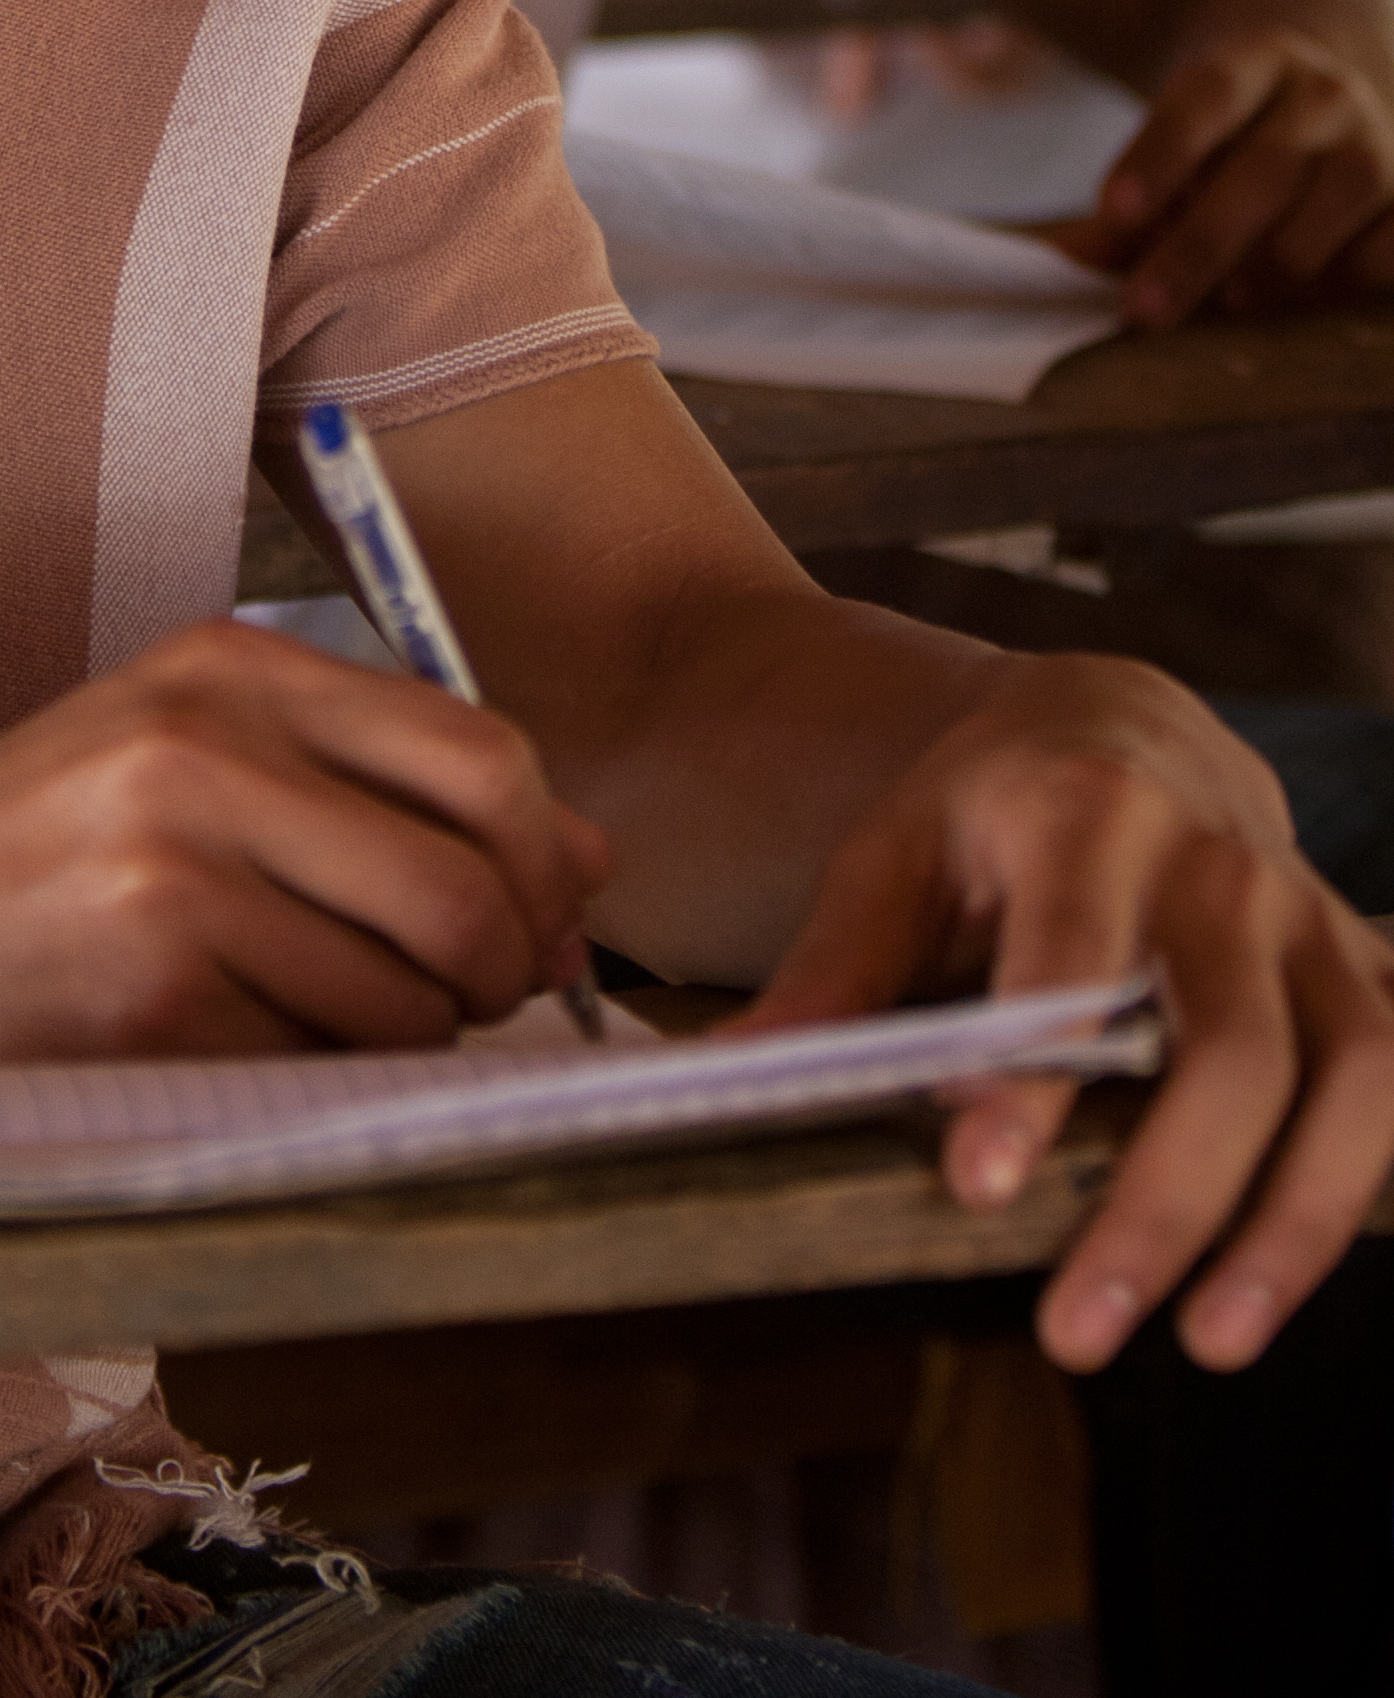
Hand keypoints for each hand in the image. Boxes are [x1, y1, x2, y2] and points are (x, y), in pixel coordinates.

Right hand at [0, 617, 610, 1060]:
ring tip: (312, 1021)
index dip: (543, 858)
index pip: (484, 753)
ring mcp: (177, 870)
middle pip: (474, 880)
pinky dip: (308, 1079)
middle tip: (468, 1002)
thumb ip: (376, 785)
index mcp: (231, 668)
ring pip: (409, 995)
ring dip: (401, 1040)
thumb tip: (589, 859)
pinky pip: (318, 1064)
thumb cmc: (33, 854)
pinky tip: (229, 1046)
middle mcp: (208, 748)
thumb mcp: (196, 760)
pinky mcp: (151, 994)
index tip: (535, 921)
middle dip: (504, 968)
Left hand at [732, 654, 1393, 1367]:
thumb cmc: (987, 805)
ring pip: (1343, 1078)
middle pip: (1226, 1049)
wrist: (1118, 721)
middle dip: (1160, 1202)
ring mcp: (1305, 913)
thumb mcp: (894, 853)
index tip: (978, 1182)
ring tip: (1206, 1344)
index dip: (1032, 1075)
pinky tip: (1281, 1285)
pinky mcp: (1359, 966)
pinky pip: (1389, 1088)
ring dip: (1287, 1225)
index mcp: (1088, 808)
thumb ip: (836, 966)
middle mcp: (1218, 859)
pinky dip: (1348, 1191)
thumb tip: (736, 1071)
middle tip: (1072, 1330)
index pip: (1072, 955)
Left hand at [1066, 24, 1393, 320]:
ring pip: (1343, 195)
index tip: (1113, 213)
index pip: (1205, 97)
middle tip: (1146, 308)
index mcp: (1254, 57)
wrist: (1330, 87)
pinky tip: (1303, 305)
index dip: (1160, 154)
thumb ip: (1130, 204)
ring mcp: (1381, 136)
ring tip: (1230, 304)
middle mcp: (1325, 91)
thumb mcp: (1176, 139)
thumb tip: (1074, 259)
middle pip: (1267, 164)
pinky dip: (1351, 277)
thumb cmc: (1230, 138)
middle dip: (1203, 243)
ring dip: (1283, 260)